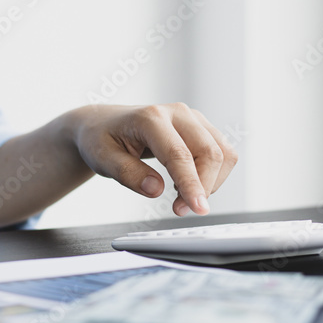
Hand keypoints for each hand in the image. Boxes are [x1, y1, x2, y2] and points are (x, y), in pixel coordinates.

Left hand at [68, 103, 237, 215]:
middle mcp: (177, 112)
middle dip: (203, 187)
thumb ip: (127, 173)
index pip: (179, 154)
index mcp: (150, 117)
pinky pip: (222, 153)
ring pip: (222, 153)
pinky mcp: (201, 127)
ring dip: (210, 182)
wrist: (103, 124)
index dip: (191, 184)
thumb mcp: (102, 159)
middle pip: (209, 152)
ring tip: (180, 196)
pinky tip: (186, 182)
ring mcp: (192, 118)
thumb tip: (155, 189)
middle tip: (179, 210)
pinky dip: (212, 174)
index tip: (198, 208)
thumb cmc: (101, 139)